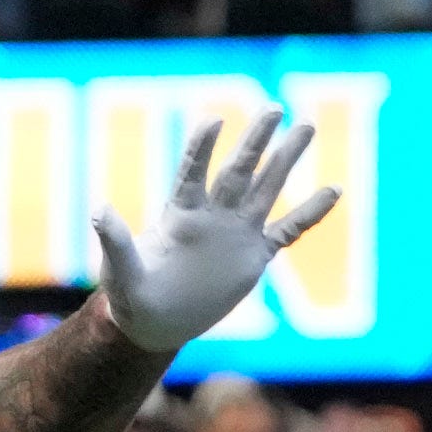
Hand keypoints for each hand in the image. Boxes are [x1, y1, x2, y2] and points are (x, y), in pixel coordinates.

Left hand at [91, 108, 337, 354]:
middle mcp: (212, 216)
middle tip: (273, 107)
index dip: (201, 148)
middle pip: (239, 170)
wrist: (154, 323)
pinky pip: (288, 230)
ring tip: (306, 125)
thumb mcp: (121, 272)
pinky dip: (310, 213)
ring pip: (266, 188)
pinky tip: (334, 189)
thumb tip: (98, 210)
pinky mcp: (254, 256)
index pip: (193, 173)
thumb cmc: (131, 296)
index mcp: (180, 215)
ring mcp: (236, 233)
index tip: (213, 120)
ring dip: (286, 160)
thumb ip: (115, 241)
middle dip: (256, 140)